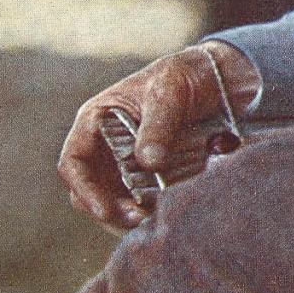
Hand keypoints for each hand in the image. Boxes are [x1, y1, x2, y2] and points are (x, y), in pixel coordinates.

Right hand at [58, 42, 259, 231]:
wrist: (219, 79)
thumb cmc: (184, 76)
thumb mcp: (170, 92)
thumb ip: (158, 125)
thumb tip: (148, 162)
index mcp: (96, 120)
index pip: (73, 163)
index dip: (83, 189)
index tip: (104, 210)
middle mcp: (107, 147)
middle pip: (92, 192)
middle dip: (110, 209)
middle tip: (139, 216)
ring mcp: (129, 166)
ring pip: (117, 203)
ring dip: (131, 215)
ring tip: (156, 215)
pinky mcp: (154, 178)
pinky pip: (145, 203)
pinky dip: (153, 211)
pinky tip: (170, 208)